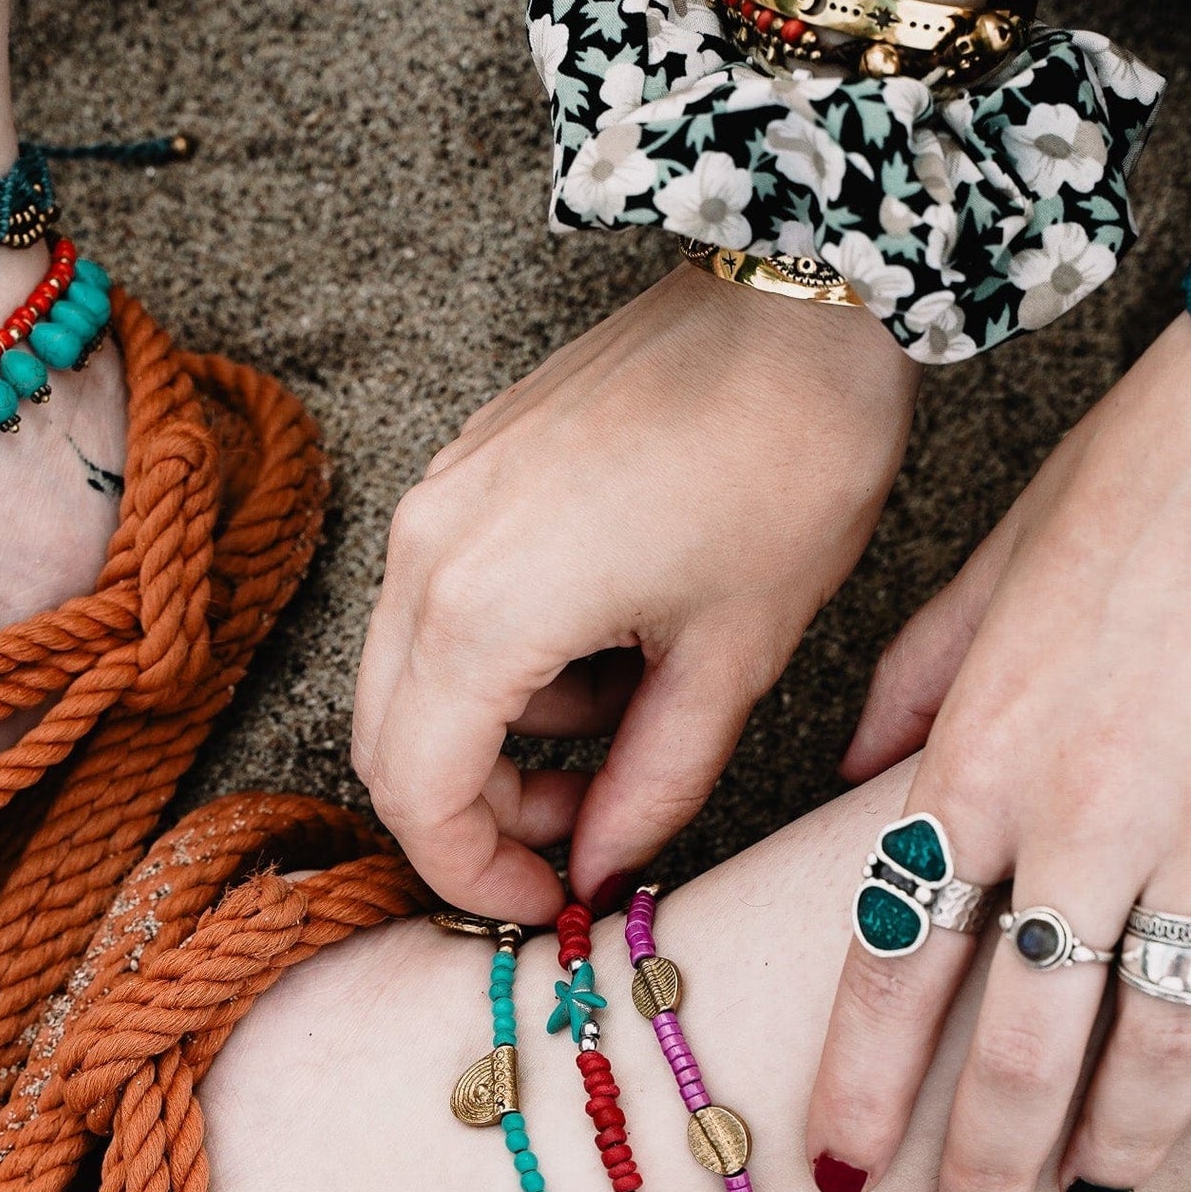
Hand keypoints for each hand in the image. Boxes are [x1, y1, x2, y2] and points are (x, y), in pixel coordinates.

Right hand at [351, 261, 918, 920]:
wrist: (798, 290)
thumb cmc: (786, 460)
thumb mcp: (732, 659)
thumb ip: (651, 787)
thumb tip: (601, 868)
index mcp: (484, 607)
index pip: (419, 794)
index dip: (473, 874)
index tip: (544, 902)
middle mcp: (426, 553)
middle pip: (391, 743)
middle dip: (475, 813)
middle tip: (580, 830)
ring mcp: (435, 503)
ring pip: (409, 678)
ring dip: (492, 738)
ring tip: (618, 723)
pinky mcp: (461, 472)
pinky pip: (436, 606)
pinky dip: (496, 665)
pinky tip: (601, 644)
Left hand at [808, 313, 1190, 1191]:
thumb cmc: (1139, 476)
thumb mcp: (988, 575)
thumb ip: (913, 695)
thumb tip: (849, 781)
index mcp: (983, 756)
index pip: (897, 955)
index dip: (862, 1073)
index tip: (834, 1157)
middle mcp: (1088, 809)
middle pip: (1020, 1029)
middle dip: (986, 1147)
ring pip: (1159, 1033)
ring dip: (1119, 1138)